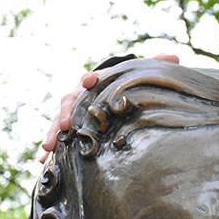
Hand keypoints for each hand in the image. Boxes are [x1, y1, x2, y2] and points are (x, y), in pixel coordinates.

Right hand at [39, 54, 180, 162]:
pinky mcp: (68, 127)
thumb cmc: (125, 84)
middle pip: (69, 101)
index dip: (89, 79)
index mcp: (96, 81)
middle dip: (66, 113)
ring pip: (59, 120)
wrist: (110, 91)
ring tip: (48, 148)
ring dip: (53, 133)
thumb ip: (154, 65)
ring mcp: (72, 111)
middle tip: (66, 125)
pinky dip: (51, 147)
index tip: (89, 80)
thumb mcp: (138, 75)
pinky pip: (57, 136)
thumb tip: (174, 57)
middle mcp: (80, 95)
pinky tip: (44, 160)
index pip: (90, 78)